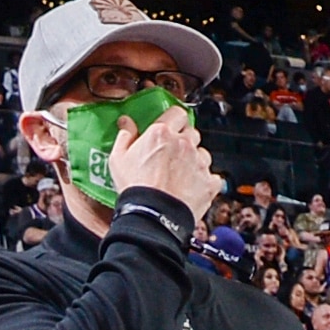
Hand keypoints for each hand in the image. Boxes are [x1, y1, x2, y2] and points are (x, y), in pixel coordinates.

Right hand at [105, 108, 220, 221]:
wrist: (152, 216)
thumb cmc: (135, 188)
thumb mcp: (118, 160)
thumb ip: (124, 136)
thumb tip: (126, 122)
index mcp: (162, 134)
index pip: (176, 113)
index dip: (173, 120)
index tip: (169, 127)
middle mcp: (184, 143)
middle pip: (191, 132)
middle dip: (183, 140)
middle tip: (170, 155)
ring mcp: (199, 161)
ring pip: (202, 154)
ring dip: (193, 161)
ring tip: (179, 176)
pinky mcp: (209, 180)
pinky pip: (212, 176)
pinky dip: (204, 181)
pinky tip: (191, 188)